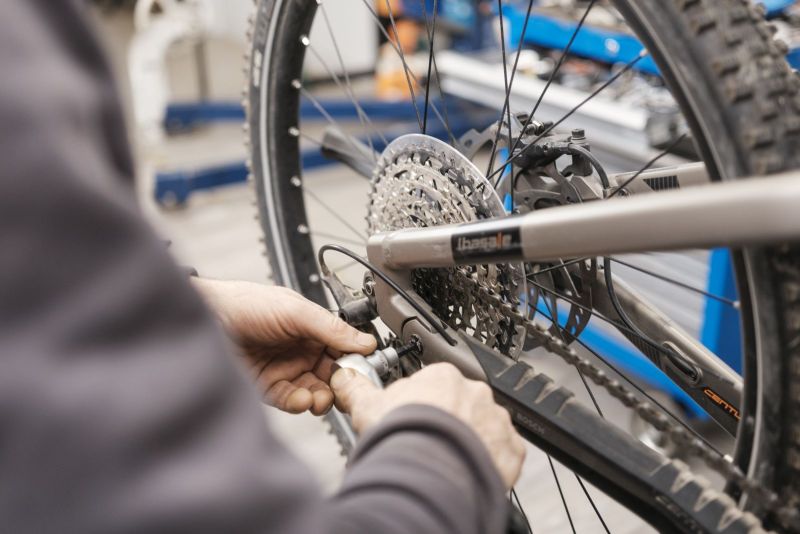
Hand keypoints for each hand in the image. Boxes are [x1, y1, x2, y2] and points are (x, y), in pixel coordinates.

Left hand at [193, 279, 376, 414]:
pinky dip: (300, 403)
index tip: (363, 371)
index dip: (354, 360)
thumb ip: (331, 328)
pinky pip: (291, 401)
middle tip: (344, 390)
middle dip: (339, 385)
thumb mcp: (296, 311)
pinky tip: (302, 399)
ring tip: (322, 398)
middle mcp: (301, 350)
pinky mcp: (268, 388)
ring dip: (322, 397)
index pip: (342, 348)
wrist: (207, 318)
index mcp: (312, 329)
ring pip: (315, 391)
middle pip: (332, 374)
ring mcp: (285, 370)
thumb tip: (365, 341)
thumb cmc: (246, 304)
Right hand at [331, 363, 525, 488]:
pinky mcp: (510, 449)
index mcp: (444, 377)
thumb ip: (356, 387)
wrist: (428, 474)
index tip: (413, 421)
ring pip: (484, 429)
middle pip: (461, 406)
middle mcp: (476, 394)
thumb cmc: (401, 438)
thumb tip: (344, 376)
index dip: (421, 406)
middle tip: (427, 443)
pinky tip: (466, 471)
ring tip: (446, 461)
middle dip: (447, 422)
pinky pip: (502, 453)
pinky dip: (488, 462)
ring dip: (469, 442)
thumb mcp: (367, 406)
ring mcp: (497, 421)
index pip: (435, 386)